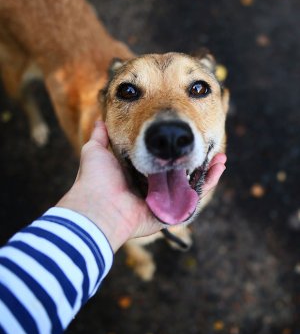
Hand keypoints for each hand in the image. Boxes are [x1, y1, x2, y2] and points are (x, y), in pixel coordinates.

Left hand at [57, 121, 225, 251]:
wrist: (98, 206)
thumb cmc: (96, 179)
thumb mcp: (96, 151)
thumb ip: (101, 136)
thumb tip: (100, 121)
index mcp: (137, 174)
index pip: (161, 160)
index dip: (174, 149)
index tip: (185, 133)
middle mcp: (152, 188)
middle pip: (180, 172)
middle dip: (195, 159)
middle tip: (206, 144)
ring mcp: (163, 201)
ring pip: (191, 184)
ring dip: (207, 170)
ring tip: (220, 155)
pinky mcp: (171, 212)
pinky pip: (194, 199)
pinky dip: (208, 183)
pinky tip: (218, 167)